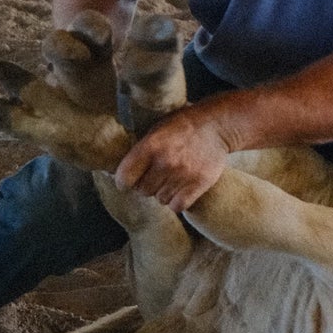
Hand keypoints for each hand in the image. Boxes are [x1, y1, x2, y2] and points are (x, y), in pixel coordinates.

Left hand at [114, 106, 229, 212]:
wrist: (216, 125)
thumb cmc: (181, 126)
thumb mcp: (156, 129)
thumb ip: (139, 150)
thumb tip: (117, 172)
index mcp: (151, 146)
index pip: (124, 178)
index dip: (124, 181)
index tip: (128, 180)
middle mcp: (165, 162)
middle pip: (142, 191)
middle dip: (146, 185)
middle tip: (156, 174)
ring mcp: (183, 175)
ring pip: (160, 199)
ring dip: (162, 192)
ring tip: (171, 178)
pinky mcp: (198, 185)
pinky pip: (177, 206)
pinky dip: (176, 202)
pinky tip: (180, 189)